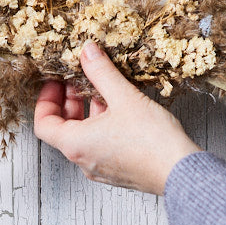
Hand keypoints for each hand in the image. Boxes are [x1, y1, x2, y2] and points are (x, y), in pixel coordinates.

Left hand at [33, 40, 201, 194]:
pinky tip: (121, 108)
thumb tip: (87, 52)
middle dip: (69, 101)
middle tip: (78, 81)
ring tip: (103, 90)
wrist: (181, 172)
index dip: (46, 99)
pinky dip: (102, 124)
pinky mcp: (118, 171)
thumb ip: (101, 72)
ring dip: (88, 112)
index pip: (44, 124)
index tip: (56, 82)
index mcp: (77, 145)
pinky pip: (100, 144)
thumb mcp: (124, 96)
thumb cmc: (152, 141)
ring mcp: (101, 168)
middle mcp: (84, 160)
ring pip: (84, 136)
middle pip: (63, 129)